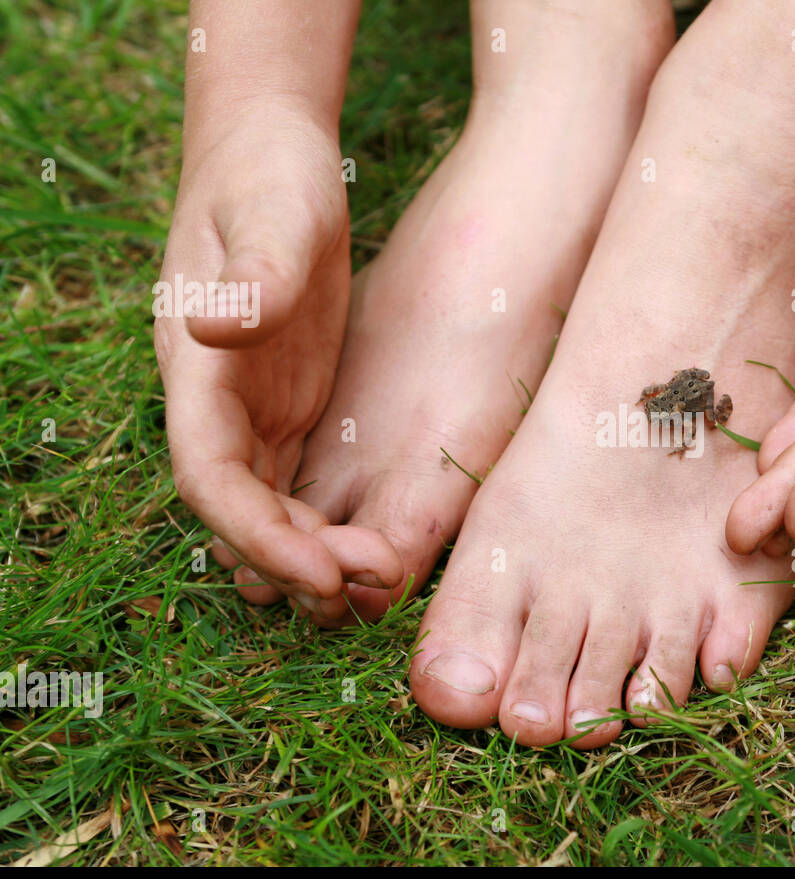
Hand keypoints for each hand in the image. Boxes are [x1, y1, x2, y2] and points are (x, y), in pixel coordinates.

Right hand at [155, 97, 401, 617]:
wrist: (273, 152)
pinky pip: (297, 485)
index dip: (255, 534)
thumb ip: (254, 272)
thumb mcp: (272, 214)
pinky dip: (323, 526)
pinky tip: (371, 550)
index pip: (209, 476)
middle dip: (293, 562)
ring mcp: (251, 408)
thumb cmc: (268, 175)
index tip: (316, 572)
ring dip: (313, 556)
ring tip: (376, 583)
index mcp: (198, 369)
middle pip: (240, 511)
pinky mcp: (289, 404)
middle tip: (366, 590)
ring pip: (270, 508)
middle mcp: (216, 403)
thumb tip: (215, 324)